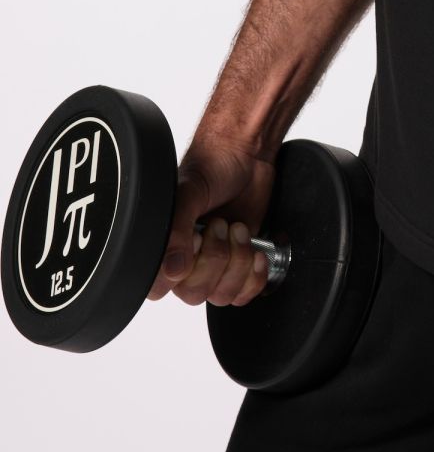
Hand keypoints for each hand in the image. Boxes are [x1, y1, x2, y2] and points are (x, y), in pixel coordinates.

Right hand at [146, 134, 277, 308]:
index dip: (181, 271)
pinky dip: (254, 275)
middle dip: (216, 258)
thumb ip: (176, 231)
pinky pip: (244, 294)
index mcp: (162, 246)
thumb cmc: (212, 167)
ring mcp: (213, 265)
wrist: (247, 156)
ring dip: (237, 262)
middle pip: (195, 294)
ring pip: (222, 295)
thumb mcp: (189, 193)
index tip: (196, 239)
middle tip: (221, 225)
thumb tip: (172, 271)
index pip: (160, 287)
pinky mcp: (239, 266)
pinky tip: (255, 250)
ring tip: (237, 228)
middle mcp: (185, 261)